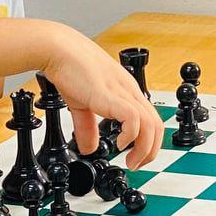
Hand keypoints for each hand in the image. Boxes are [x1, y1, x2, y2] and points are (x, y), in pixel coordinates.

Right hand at [40, 24, 163, 169]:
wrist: (59, 50)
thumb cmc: (71, 68)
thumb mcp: (82, 104)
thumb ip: (87, 127)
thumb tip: (89, 148)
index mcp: (126, 92)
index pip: (151, 120)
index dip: (148, 142)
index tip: (135, 157)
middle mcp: (130, 92)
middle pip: (157, 125)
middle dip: (150, 151)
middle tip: (136, 165)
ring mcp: (122, 92)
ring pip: (150, 124)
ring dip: (144, 148)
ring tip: (130, 161)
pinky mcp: (111, 95)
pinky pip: (133, 118)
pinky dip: (130, 136)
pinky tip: (119, 143)